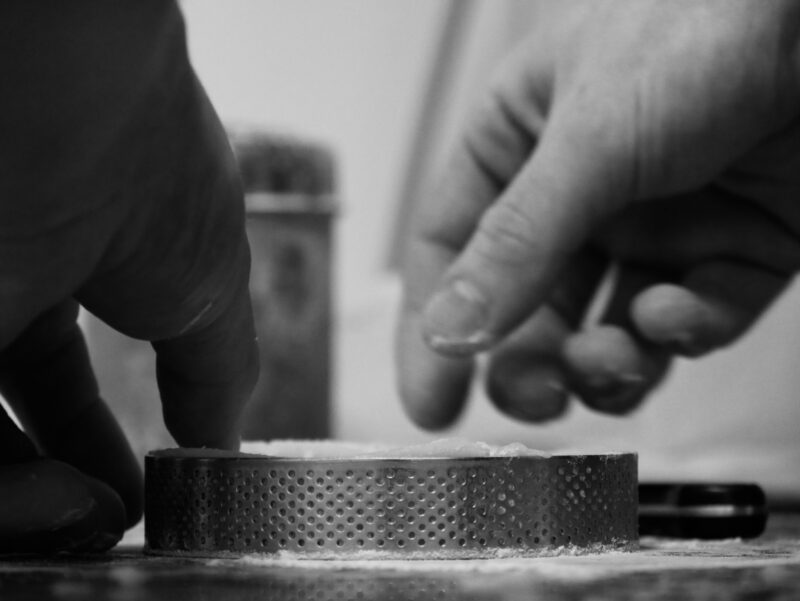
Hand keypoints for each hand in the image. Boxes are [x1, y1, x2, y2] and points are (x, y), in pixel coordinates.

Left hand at [0, 1, 256, 551]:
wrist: (75, 91)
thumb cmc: (152, 161)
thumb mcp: (210, 278)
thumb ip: (217, 367)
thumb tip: (227, 444)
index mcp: (48, 260)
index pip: (50, 369)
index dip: (86, 434)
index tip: (134, 490)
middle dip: (54, 484)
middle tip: (105, 522)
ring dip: (24, 503)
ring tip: (89, 520)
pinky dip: (0, 499)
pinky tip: (55, 506)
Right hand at [396, 0, 799, 427]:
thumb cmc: (707, 18)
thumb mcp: (588, 135)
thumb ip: (518, 241)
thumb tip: (450, 328)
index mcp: (521, 145)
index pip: (452, 250)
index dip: (434, 327)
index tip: (432, 400)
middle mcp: (583, 192)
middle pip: (530, 307)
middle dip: (529, 364)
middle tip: (533, 400)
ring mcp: (658, 223)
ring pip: (609, 326)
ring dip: (605, 361)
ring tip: (608, 359)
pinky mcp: (733, 248)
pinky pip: (694, 317)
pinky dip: (683, 332)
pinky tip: (674, 314)